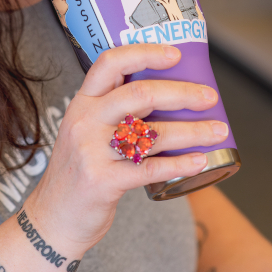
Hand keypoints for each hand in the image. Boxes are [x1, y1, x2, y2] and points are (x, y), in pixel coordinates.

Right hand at [26, 44, 226, 255]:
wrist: (53, 217)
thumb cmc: (79, 170)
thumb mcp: (84, 130)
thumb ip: (113, 113)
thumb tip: (168, 96)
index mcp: (82, 102)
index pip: (110, 63)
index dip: (144, 53)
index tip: (175, 54)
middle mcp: (84, 121)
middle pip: (139, 95)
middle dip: (181, 93)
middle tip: (209, 97)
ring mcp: (91, 151)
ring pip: (151, 133)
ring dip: (192, 131)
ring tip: (218, 131)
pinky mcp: (102, 181)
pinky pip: (150, 169)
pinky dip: (180, 164)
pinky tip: (200, 161)